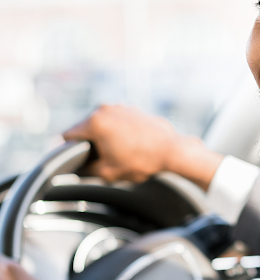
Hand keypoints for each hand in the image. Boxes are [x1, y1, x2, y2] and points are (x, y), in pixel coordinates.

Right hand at [63, 105, 222, 189]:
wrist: (171, 150)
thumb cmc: (141, 161)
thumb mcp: (107, 172)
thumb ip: (85, 169)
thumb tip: (76, 168)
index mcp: (95, 121)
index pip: (68, 135)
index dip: (67, 150)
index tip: (73, 160)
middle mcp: (105, 109)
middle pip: (84, 127)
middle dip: (87, 143)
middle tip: (98, 160)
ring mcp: (119, 107)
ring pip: (100, 123)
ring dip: (102, 136)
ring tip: (116, 153)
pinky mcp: (131, 109)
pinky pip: (115, 120)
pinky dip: (116, 131)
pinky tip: (127, 145)